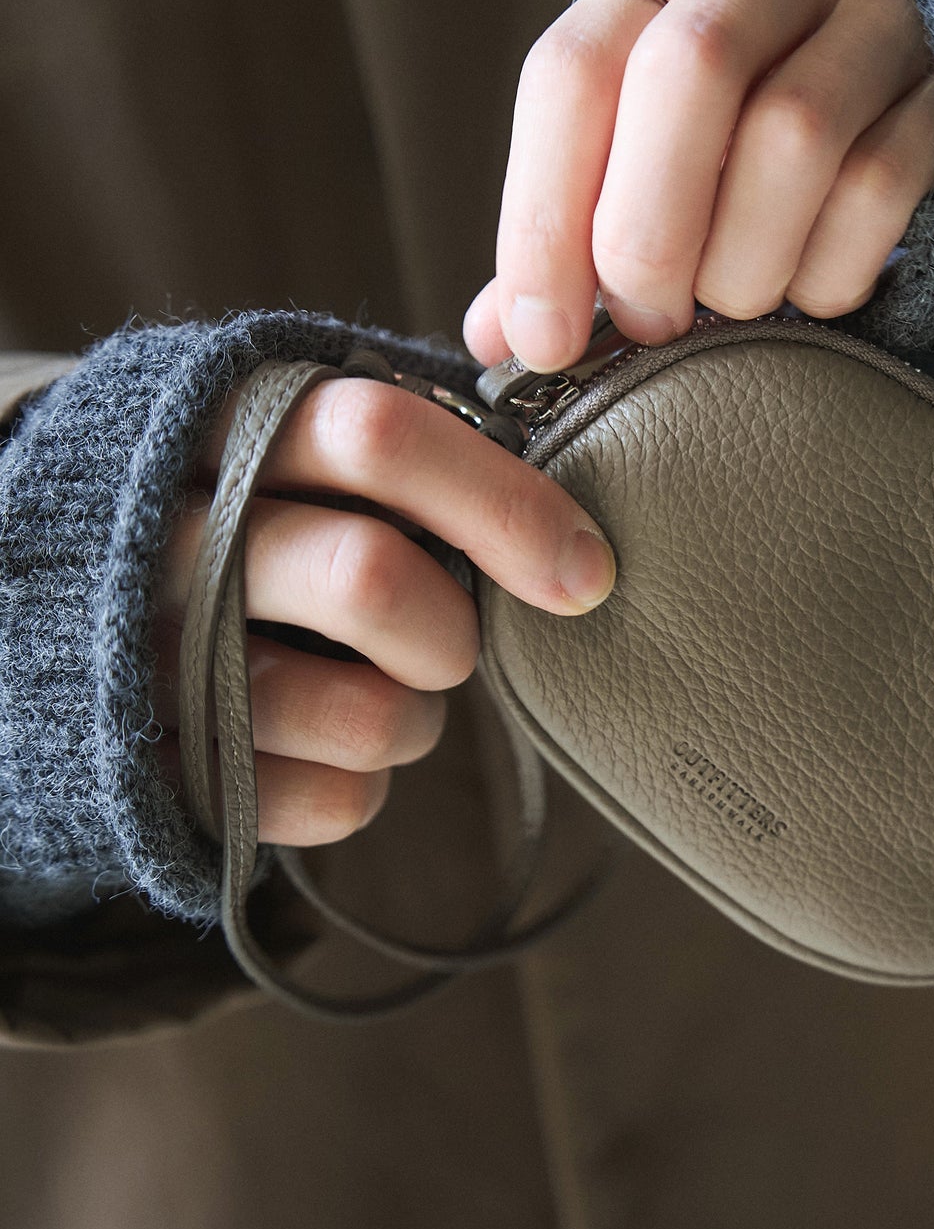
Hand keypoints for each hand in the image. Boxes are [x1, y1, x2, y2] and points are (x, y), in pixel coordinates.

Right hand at [153, 377, 615, 846]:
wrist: (44, 588)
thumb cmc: (231, 508)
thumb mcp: (283, 438)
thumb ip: (398, 444)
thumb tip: (557, 513)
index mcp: (224, 427)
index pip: (377, 436)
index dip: (503, 503)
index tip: (585, 569)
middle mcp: (173, 535)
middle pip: (369, 578)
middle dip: (451, 631)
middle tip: (452, 646)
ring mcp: (150, 657)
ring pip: (365, 713)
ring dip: (416, 721)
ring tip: (391, 698)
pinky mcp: (154, 769)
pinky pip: (329, 801)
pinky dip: (361, 785)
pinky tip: (326, 748)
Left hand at [464, 0, 933, 372]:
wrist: (928, 23)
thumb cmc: (747, 102)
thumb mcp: (648, 123)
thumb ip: (575, 217)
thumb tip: (499, 338)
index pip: (576, 69)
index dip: (543, 219)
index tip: (540, 338)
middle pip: (692, 71)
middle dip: (649, 231)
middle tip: (644, 323)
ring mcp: (884, 6)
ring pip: (795, 137)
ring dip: (740, 264)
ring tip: (726, 302)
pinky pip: (881, 189)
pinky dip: (827, 271)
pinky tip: (805, 289)